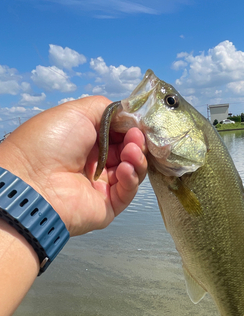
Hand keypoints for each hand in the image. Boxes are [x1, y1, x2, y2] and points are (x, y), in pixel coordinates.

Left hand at [0, 96, 147, 235]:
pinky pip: (127, 192)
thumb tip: (131, 116)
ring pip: (132, 171)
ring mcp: (101, 185)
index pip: (119, 134)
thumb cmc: (49, 144)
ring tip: (131, 151)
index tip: (138, 124)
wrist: (33, 181)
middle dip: (136, 142)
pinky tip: (125, 169)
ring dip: (136, 158)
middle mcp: (94, 163)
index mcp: (85, 142)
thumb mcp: (78, 112)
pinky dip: (131, 178)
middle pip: (128, 152)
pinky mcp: (108, 205)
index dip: (131, 128)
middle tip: (136, 137)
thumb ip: (108, 110)